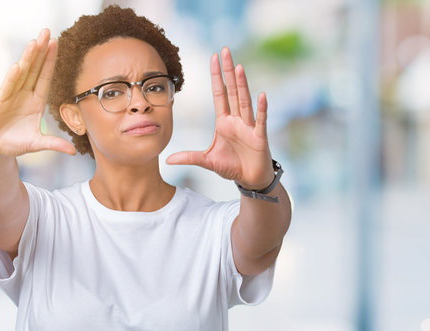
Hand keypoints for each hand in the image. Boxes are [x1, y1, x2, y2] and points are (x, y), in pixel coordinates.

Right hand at [0, 29, 75, 156]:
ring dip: (28, 58)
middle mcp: (24, 95)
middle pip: (35, 69)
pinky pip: (7, 87)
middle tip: (47, 32)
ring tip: (35, 42)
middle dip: (41, 51)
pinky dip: (13, 77)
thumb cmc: (16, 143)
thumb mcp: (38, 144)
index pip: (45, 77)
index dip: (50, 61)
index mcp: (36, 101)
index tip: (56, 44)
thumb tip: (73, 151)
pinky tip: (19, 66)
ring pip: (22, 74)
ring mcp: (11, 96)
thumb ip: (54, 144)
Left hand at [166, 47, 273, 189]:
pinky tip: (262, 95)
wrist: (250, 180)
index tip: (214, 57)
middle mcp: (237, 120)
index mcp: (224, 122)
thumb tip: (167, 160)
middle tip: (225, 51)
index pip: (219, 94)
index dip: (216, 76)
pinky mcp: (259, 137)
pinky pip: (260, 121)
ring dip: (241, 85)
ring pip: (244, 102)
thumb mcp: (206, 161)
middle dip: (228, 71)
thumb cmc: (232, 166)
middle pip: (232, 91)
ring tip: (238, 67)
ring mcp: (249, 127)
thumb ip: (189, 157)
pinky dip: (261, 109)